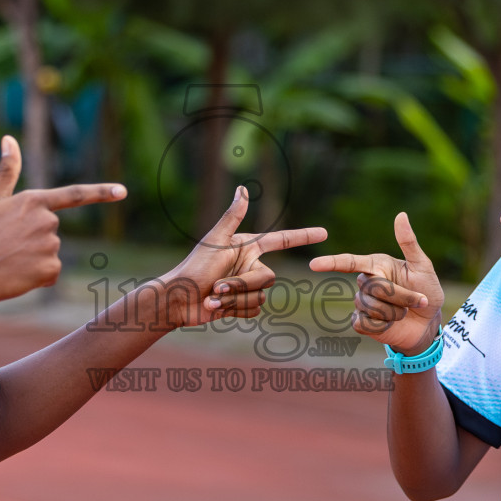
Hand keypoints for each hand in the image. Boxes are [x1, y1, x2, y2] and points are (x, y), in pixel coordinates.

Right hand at [0, 136, 125, 303]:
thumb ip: (8, 171)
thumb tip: (9, 139)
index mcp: (34, 200)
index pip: (75, 195)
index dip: (101, 193)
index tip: (122, 191)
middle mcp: (47, 220)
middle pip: (51, 230)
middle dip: (33, 240)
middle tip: (6, 246)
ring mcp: (50, 245)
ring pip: (50, 253)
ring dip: (33, 259)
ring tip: (8, 260)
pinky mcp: (51, 268)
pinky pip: (50, 273)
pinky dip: (37, 277)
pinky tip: (17, 275)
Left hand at [157, 186, 327, 327]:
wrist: (177, 300)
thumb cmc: (193, 268)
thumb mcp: (214, 240)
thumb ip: (232, 216)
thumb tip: (243, 189)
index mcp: (247, 248)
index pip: (281, 240)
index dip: (302, 236)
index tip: (324, 233)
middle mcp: (249, 266)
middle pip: (268, 279)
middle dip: (241, 286)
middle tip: (216, 287)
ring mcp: (246, 287)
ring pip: (260, 298)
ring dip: (234, 300)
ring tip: (212, 298)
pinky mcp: (241, 306)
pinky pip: (253, 311)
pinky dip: (234, 311)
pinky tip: (216, 308)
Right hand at [308, 212, 443, 353]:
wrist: (429, 323)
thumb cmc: (427, 291)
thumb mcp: (423, 266)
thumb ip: (409, 243)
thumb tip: (401, 215)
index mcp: (377, 265)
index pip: (349, 262)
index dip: (331, 263)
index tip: (314, 264)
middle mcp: (366, 282)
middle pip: (372, 287)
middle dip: (400, 296)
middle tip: (417, 300)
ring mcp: (362, 303)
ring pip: (370, 307)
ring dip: (394, 312)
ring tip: (404, 312)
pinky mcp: (363, 323)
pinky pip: (365, 323)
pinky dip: (383, 325)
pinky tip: (391, 324)